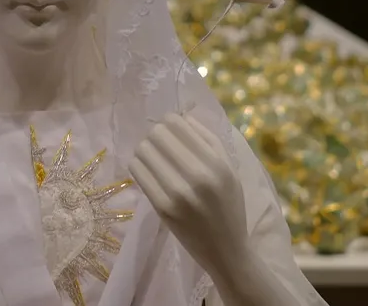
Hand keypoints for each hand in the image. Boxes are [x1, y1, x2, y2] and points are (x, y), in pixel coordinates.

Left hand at [129, 114, 252, 286]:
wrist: (227, 251)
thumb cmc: (229, 206)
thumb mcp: (229, 169)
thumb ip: (207, 140)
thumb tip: (180, 116)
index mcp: (217, 162)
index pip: (176, 124)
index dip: (169, 123)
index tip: (171, 134)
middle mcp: (198, 175)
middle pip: (157, 134)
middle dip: (155, 136)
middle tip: (161, 148)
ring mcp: (177, 193)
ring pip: (143, 150)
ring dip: (145, 151)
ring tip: (154, 160)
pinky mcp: (162, 208)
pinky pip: (138, 172)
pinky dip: (139, 166)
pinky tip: (149, 172)